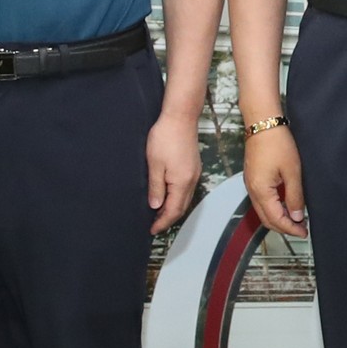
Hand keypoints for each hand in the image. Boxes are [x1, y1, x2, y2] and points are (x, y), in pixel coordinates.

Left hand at [146, 112, 202, 235]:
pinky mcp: (193, 167)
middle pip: (181, 207)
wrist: (181, 117)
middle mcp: (192, 180)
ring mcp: (194, 173)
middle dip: (168, 219)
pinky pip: (186, 189)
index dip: (163, 222)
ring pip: (185, 198)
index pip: (173, 210)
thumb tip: (155, 206)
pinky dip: (177, 198)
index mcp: (182, 183)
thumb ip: (156, 187)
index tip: (152, 230)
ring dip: (173, 208)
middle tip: (154, 225)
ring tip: (159, 214)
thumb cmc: (165, 138)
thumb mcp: (155, 164)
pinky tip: (168, 196)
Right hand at [244, 122, 308, 236]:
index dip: (290, 229)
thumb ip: (295, 197)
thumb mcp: (292, 172)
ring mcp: (251, 185)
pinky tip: (286, 204)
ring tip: (296, 219)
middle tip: (301, 229)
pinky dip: (274, 207)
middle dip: (284, 227)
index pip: (276, 219)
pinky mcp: (253, 178)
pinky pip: (262, 200)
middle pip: (266, 219)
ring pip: (263, 211)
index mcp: (261, 191)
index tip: (303, 232)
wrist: (263, 123)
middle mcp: (252, 191)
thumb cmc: (277, 143)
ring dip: (279, 218)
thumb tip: (296, 216)